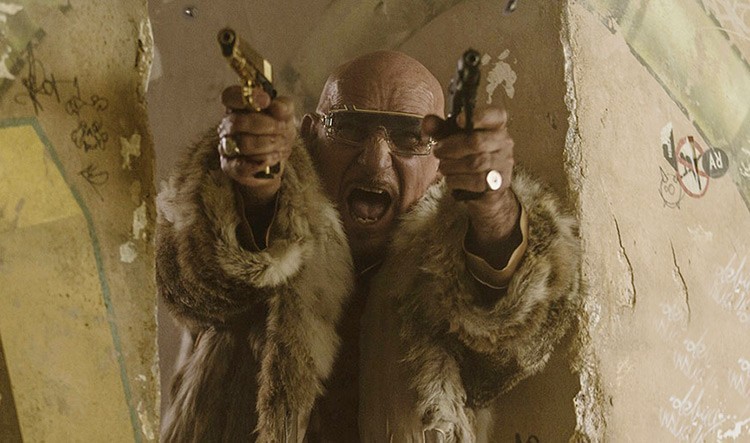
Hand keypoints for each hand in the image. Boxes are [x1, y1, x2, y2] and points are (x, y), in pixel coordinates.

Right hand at [218, 85, 296, 205]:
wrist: (278, 158)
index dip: (245, 97)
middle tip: (282, 127)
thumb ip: (283, 107)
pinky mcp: (230, 166)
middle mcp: (227, 126)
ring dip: (267, 144)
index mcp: (238, 107)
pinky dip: (261, 162)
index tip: (266, 101)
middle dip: (265, 125)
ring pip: (243, 145)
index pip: (229, 97)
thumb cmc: (278, 131)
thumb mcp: (286, 116)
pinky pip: (241, 166)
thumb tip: (277, 107)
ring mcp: (226, 146)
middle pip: (236, 122)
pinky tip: (273, 158)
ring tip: (281, 144)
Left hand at [423, 107, 520, 266]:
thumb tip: (427, 121)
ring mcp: (504, 170)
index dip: (479, 115)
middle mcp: (506, 147)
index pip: (497, 115)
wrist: (487, 202)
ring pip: (477, 163)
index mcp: (497, 130)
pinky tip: (451, 184)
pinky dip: (458, 183)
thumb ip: (440, 131)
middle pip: (479, 142)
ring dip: (453, 166)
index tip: (459, 120)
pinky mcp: (498, 190)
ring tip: (443, 169)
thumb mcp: (454, 146)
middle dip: (453, 147)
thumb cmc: (468, 166)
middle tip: (438, 153)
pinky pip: (477, 184)